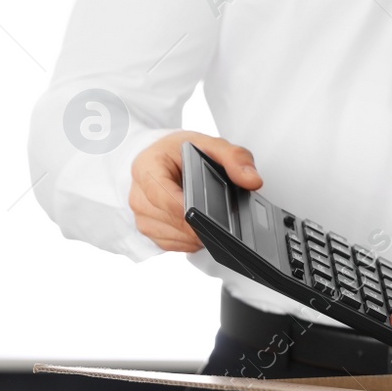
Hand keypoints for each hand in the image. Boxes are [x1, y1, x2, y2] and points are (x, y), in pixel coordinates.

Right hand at [129, 131, 262, 251]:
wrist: (166, 158)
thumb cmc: (182, 152)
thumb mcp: (211, 145)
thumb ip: (235, 158)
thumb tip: (252, 180)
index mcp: (147, 167)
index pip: (162, 196)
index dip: (187, 211)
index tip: (210, 218)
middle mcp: (139, 193)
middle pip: (168, 221)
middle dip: (198, 224)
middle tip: (221, 220)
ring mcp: (142, 215)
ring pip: (171, 237)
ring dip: (194, 235)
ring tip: (210, 220)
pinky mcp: (150, 230)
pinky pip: (171, 245)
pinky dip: (189, 241)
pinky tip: (200, 228)